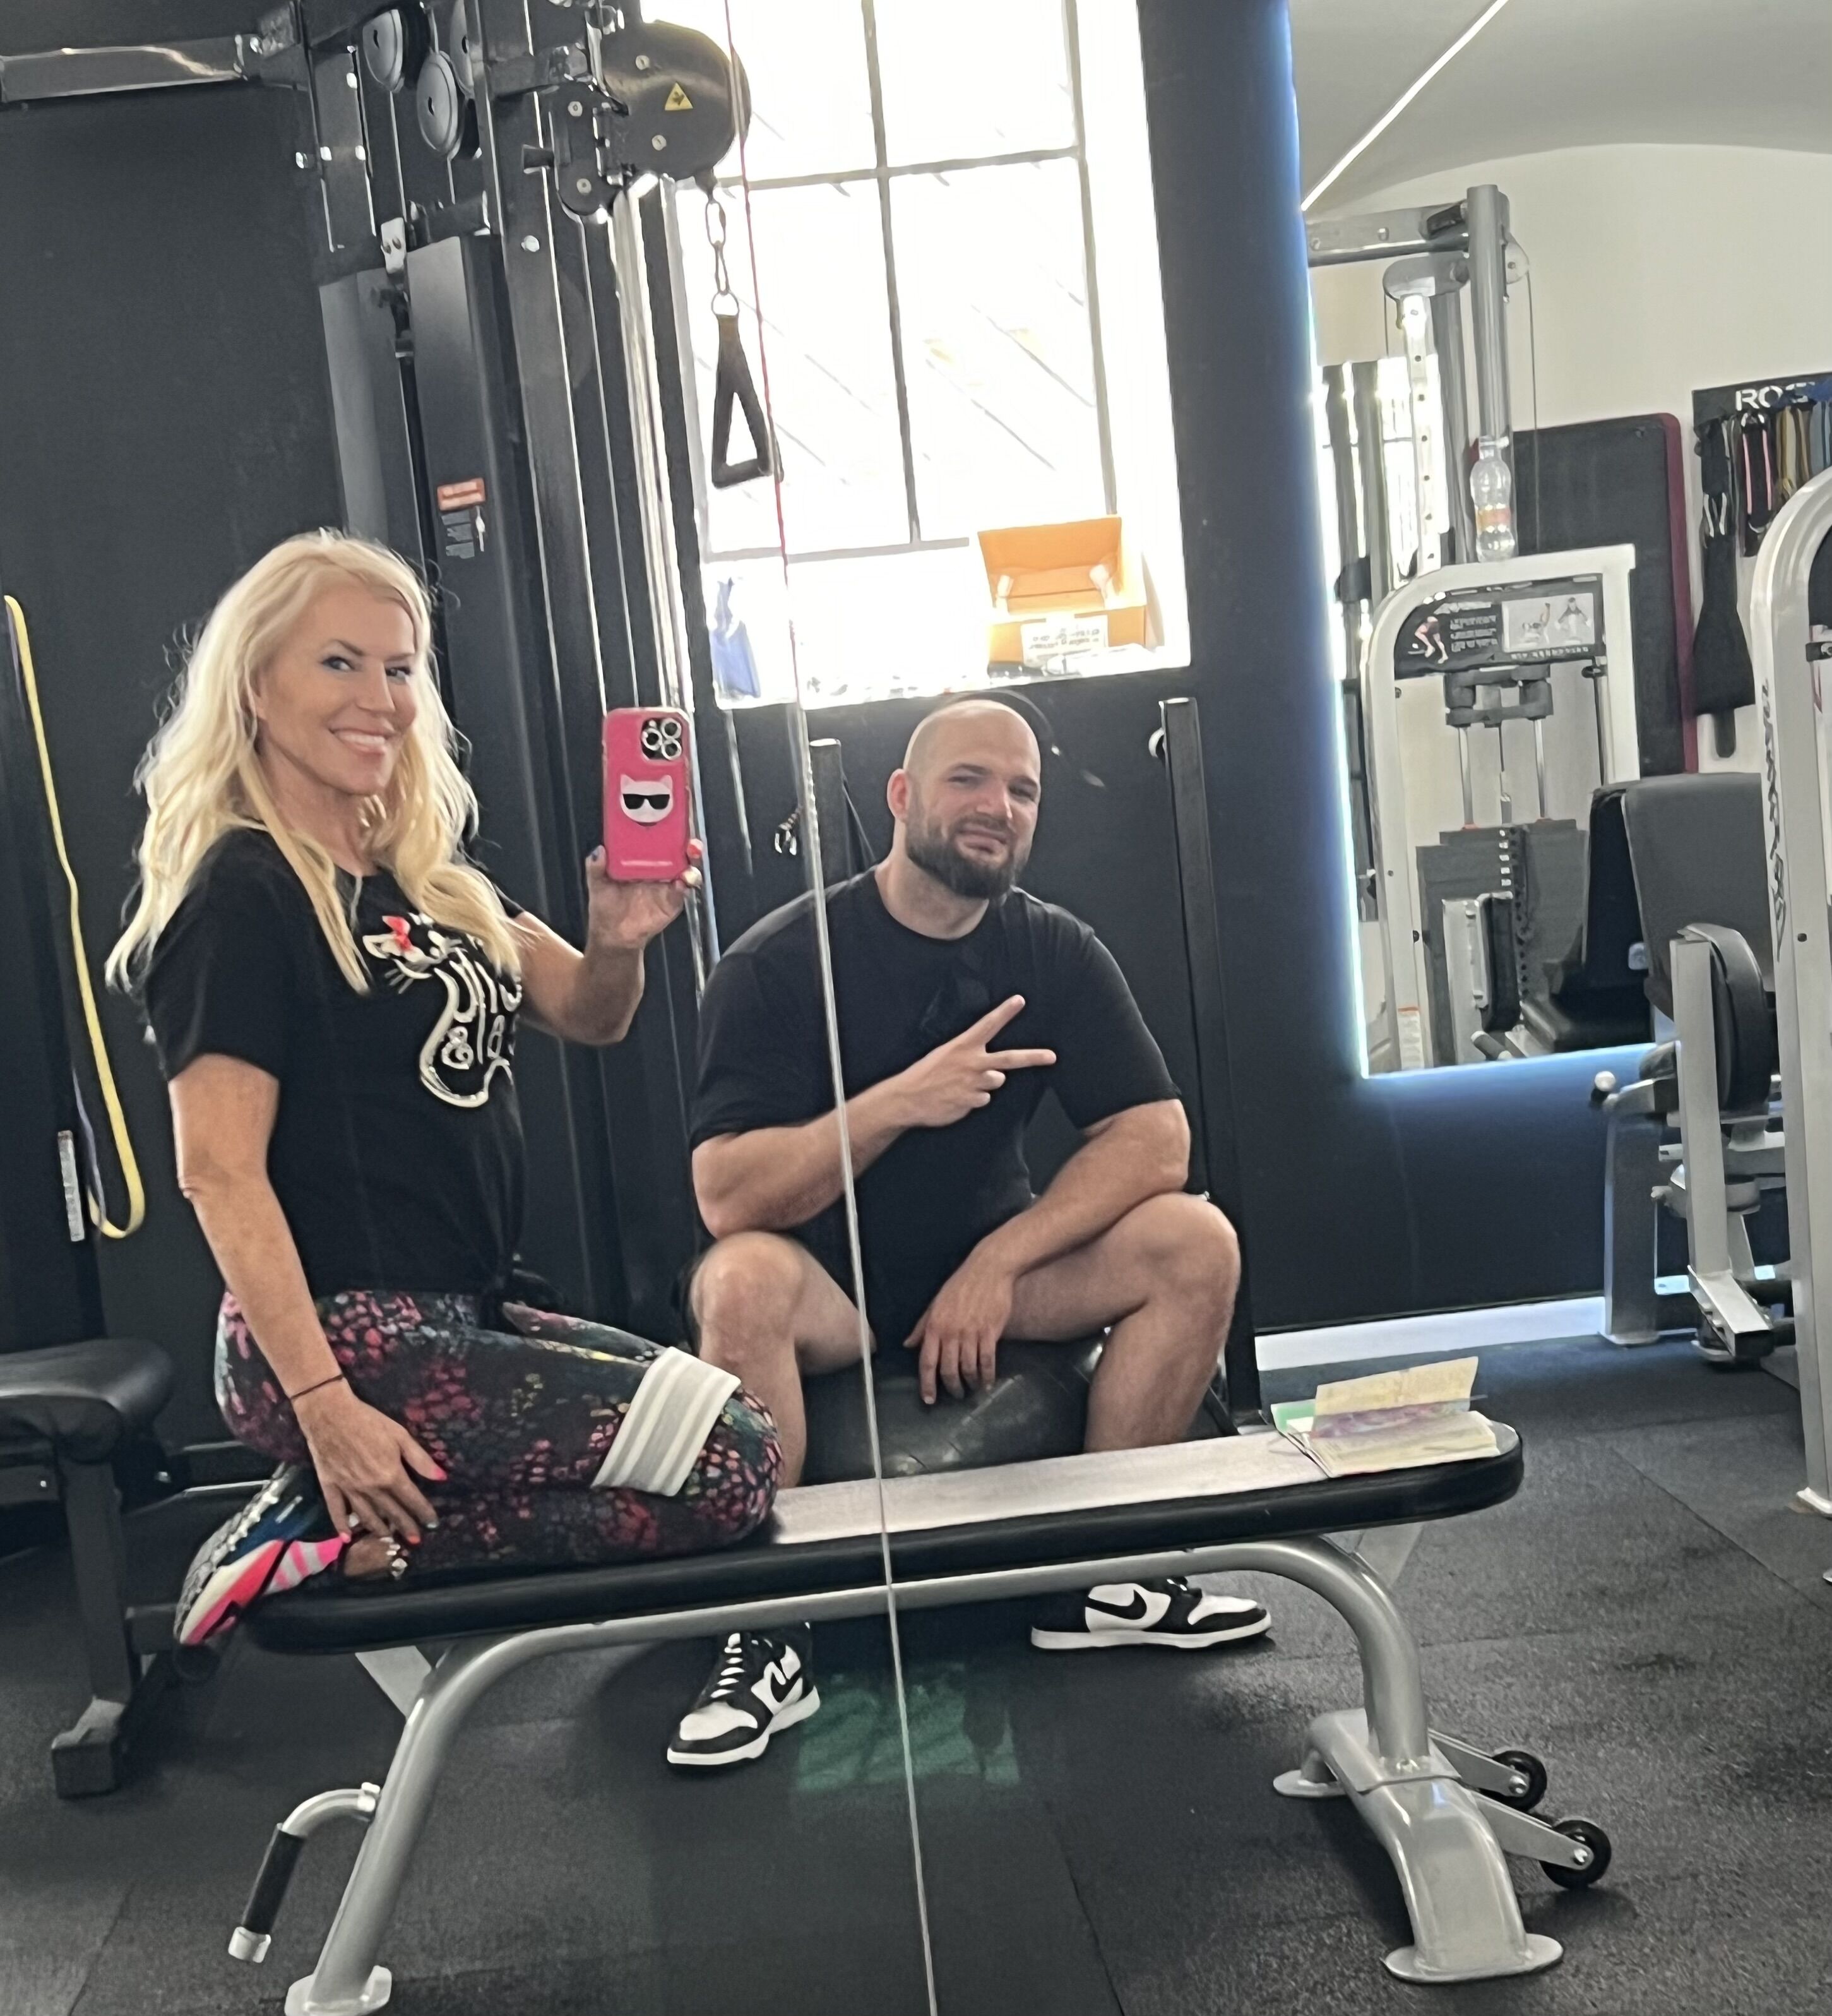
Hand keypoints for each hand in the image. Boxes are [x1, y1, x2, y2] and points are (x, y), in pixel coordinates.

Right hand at [294, 1381, 445, 1542]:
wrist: (330, 1414)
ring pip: (367, 1516)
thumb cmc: (369, 1421)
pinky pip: (336, 1510)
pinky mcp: (331, 1486)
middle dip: (406, 1527)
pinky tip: (347, 1537)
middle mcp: (371, 1488)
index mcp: (390, 1475)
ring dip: (380, 1530)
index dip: (424, 1513)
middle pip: (392, 1512)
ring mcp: (349, 1489)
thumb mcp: (400, 1436)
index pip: (412, 1500)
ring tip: (390, 1539)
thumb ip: (420, 1460)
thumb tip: (442, 1477)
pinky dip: (341, 1526)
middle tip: (416, 1539)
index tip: (432, 1524)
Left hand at [585, 840, 702, 951]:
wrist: (614, 936)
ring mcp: (668, 886)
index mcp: (643, 861)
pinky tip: (680, 882)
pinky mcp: (673, 902)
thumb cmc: (605, 906)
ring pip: (687, 870)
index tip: (674, 823)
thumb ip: (596, 868)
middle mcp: (659, 870)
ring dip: (692, 863)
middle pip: (680, 853)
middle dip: (689, 845)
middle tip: (691, 842)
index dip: (669, 831)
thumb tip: (599, 850)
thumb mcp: (597, 884)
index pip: (659, 842)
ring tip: (690, 859)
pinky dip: (685, 885)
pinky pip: (683, 891)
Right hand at [889, 995, 1055, 1130]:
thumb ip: (970, 1057)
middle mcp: (973, 1063)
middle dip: (1034, 1057)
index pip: (988, 1025)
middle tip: (1052, 1056)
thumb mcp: (943, 1055)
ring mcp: (975, 1084)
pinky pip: (983, 1099)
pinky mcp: (973, 1102)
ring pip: (996, 1081)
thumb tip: (995, 1069)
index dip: (1005, 1012)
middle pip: (1010, 1059)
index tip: (1020, 1000)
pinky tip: (957, 1097)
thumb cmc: (925, 1074)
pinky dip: (974, 1098)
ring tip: (963, 1083)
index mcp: (963, 1046)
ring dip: (986, 1082)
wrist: (908, 1099)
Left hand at [905, 1250, 1016, 1402]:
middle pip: (948, 1370)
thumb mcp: (935, 1303)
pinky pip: (988, 1361)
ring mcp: (972, 1333)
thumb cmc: (960, 1285)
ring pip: (968, 1369)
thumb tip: (907, 1345)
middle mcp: (951, 1333)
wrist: (989, 1270)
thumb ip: (921, 1326)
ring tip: (972, 1389)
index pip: (927, 1362)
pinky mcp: (990, 1333)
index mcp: (934, 1326)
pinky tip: (987, 1383)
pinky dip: (988, 1376)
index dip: (927, 1384)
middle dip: (951, 1388)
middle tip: (956, 1395)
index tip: (929, 1399)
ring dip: (970, 1383)